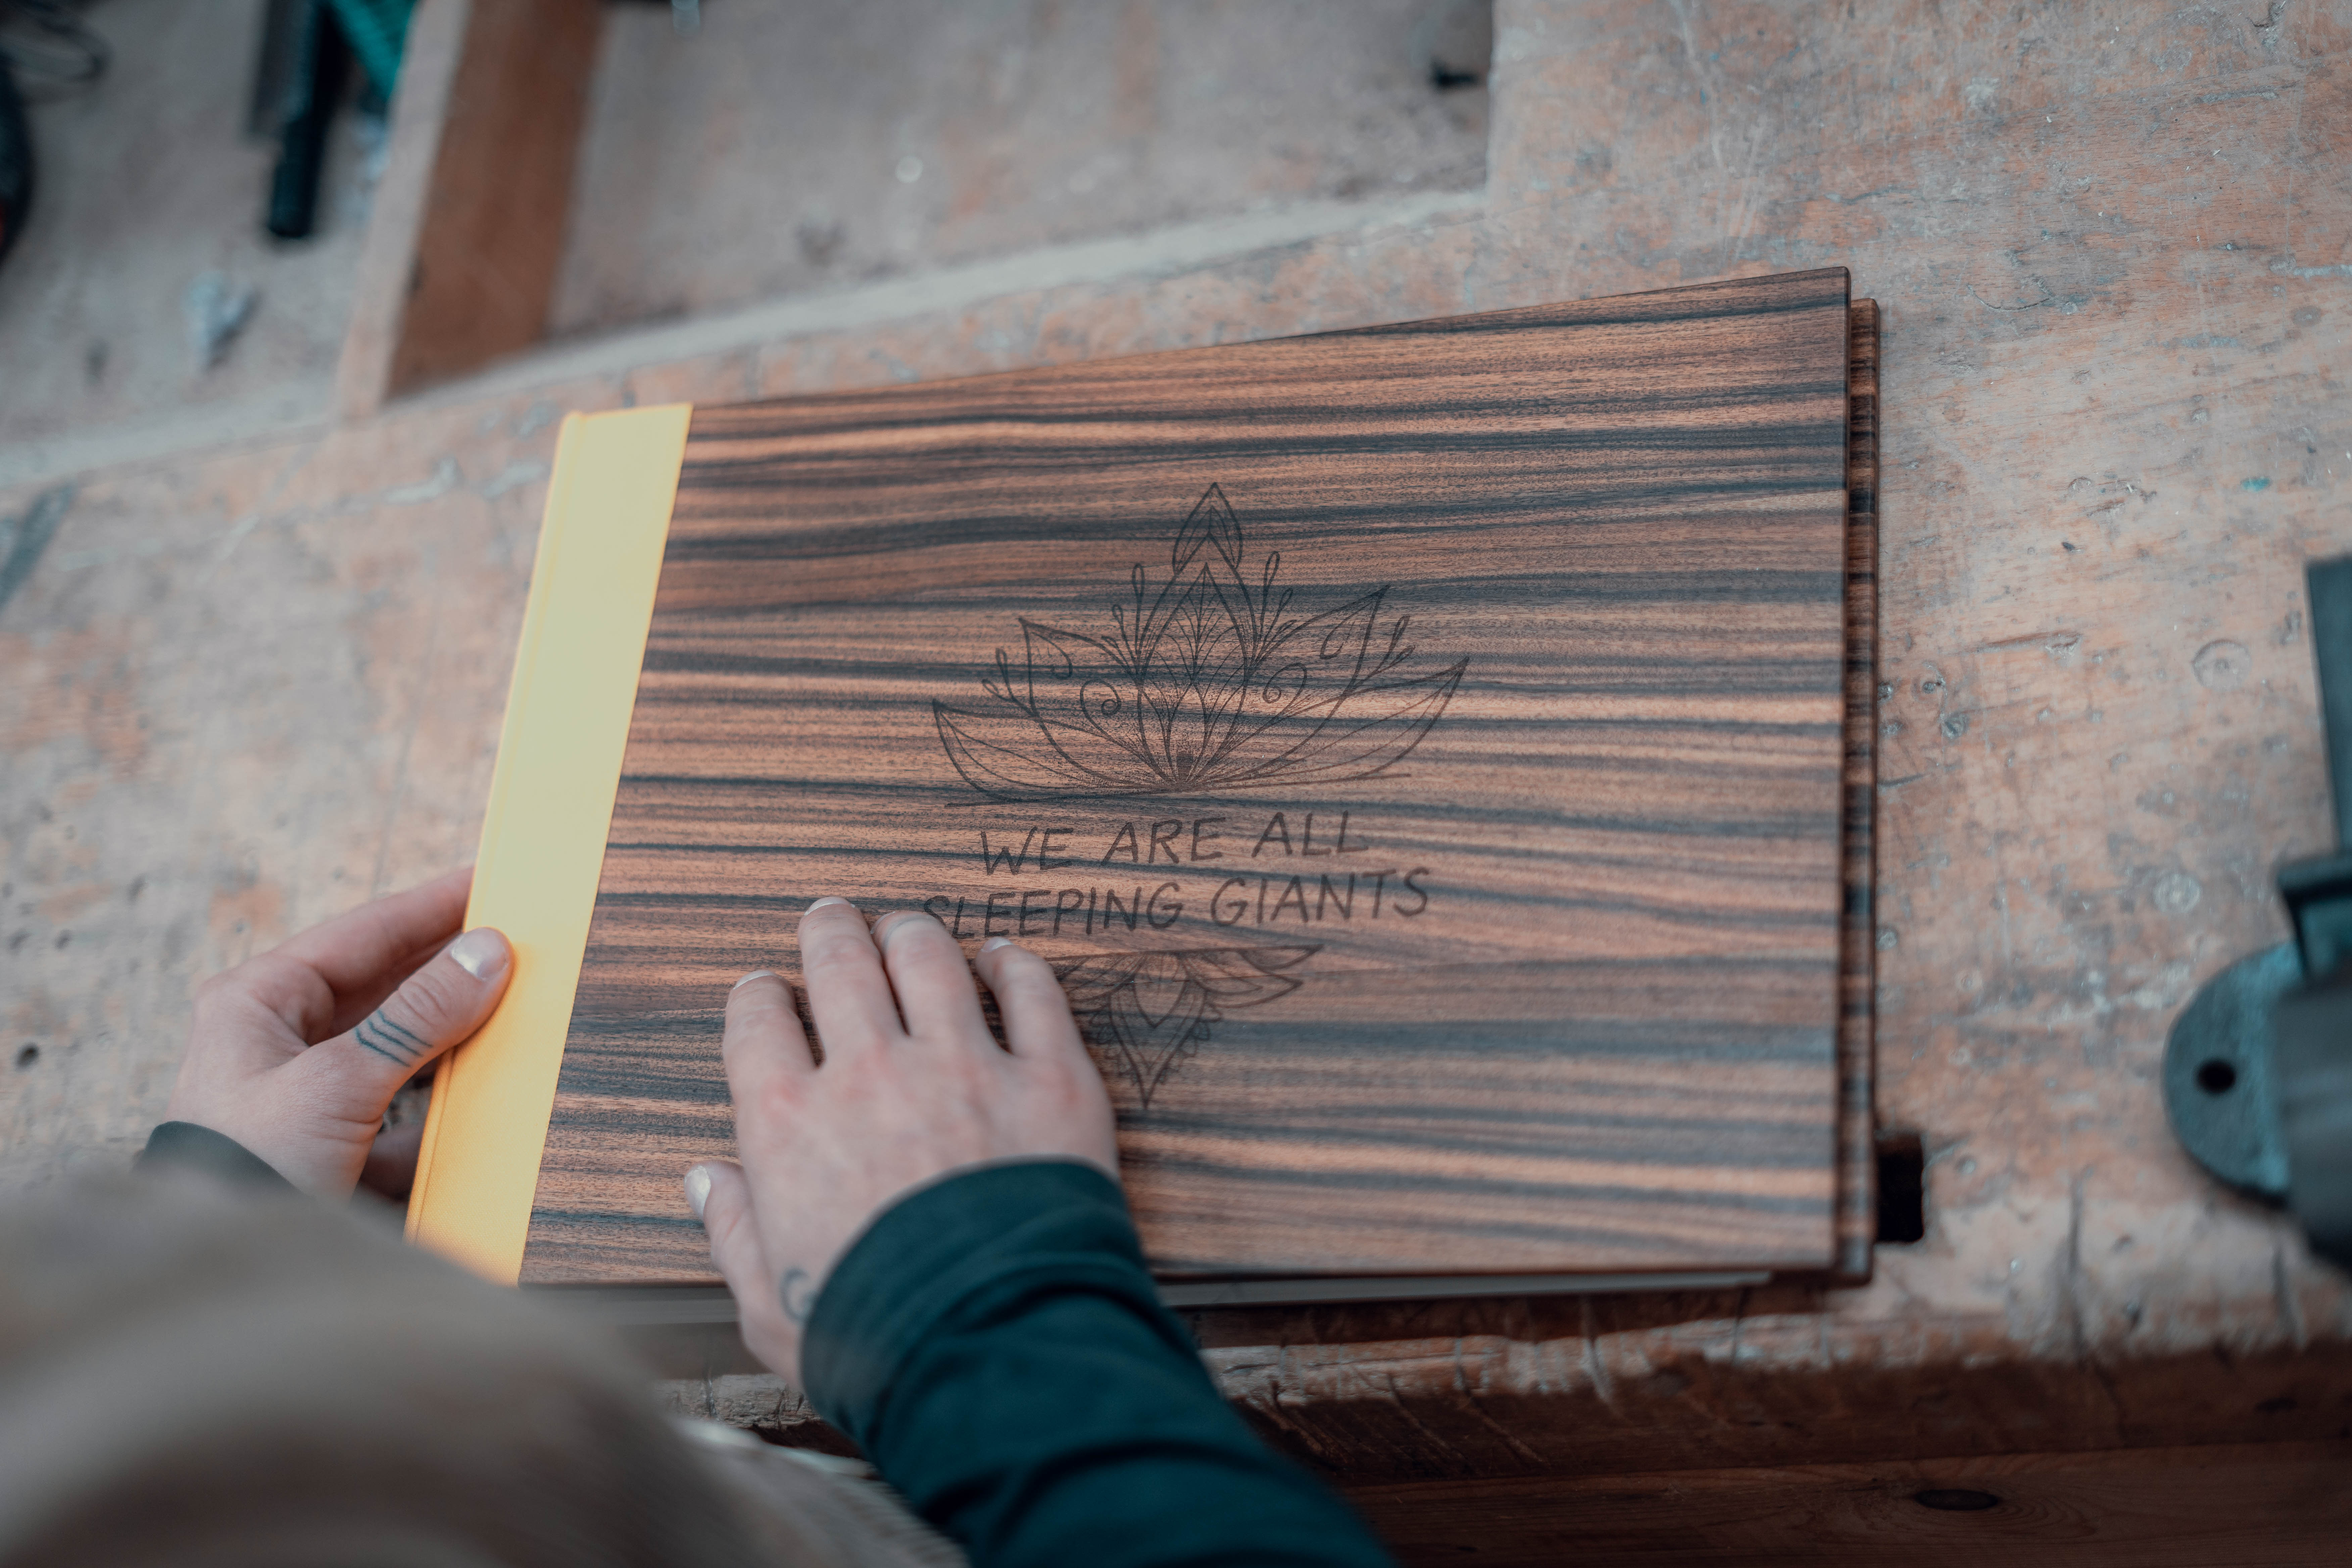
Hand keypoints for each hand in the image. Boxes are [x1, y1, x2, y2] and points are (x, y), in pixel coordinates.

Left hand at [163, 868, 512, 1197]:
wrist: (223, 1278)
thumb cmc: (249, 1168)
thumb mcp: (339, 1081)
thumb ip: (419, 1016)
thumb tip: (490, 952)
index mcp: (262, 1003)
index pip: (365, 933)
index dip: (432, 906)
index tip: (494, 880)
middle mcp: (283, 1041)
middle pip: (387, 987)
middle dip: (452, 971)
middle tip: (523, 945)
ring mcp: (311, 1097)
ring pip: (401, 1048)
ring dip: (455, 1039)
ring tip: (517, 1015)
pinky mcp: (337, 1148)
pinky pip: (404, 1115)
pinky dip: (444, 1111)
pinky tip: (487, 1103)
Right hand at [687, 898, 1117, 1384]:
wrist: (992, 1352)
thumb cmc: (878, 1341)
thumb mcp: (770, 1307)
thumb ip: (733, 1235)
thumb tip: (705, 1181)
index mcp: (790, 1126)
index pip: (758, 1023)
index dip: (757, 997)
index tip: (763, 990)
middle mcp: (870, 1075)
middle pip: (840, 964)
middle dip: (830, 931)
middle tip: (831, 918)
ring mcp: (964, 1066)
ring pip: (929, 958)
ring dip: (911, 932)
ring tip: (908, 927)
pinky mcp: (1050, 1078)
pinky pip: (1032, 993)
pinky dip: (1014, 964)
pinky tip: (1005, 957)